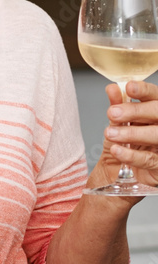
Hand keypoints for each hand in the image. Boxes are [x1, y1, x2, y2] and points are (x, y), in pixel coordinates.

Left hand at [90, 80, 157, 198]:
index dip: (145, 91)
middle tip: (113, 112)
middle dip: (136, 111)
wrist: (117, 177)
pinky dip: (132, 155)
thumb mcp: (118, 125)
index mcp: (156, 114)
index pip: (156, 97)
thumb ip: (118, 107)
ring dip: (132, 133)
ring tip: (110, 133)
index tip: (129, 87)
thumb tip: (113, 88)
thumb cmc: (123, 145)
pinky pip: (150, 160)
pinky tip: (117, 150)